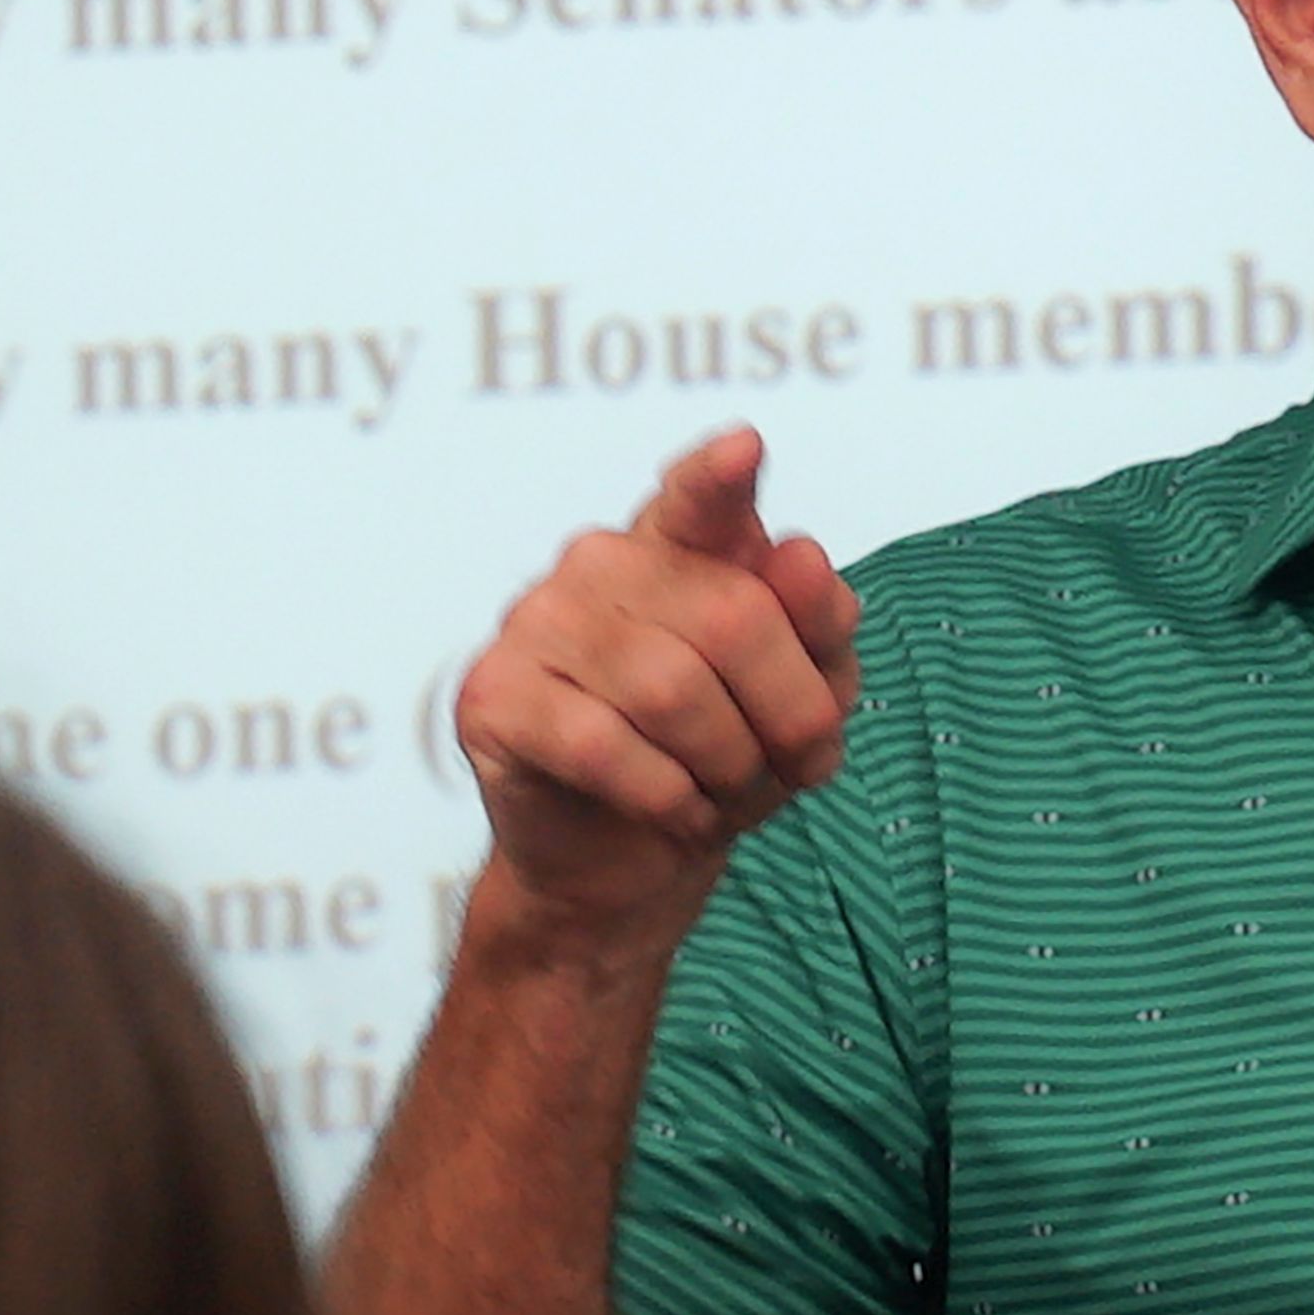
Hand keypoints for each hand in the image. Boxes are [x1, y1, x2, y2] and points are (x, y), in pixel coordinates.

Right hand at [452, 425, 860, 940]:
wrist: (632, 862)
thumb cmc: (721, 759)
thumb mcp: (805, 699)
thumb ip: (820, 627)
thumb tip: (800, 556)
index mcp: (679, 547)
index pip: (701, 500)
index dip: (718, 480)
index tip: (744, 452)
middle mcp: (602, 564)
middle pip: (735, 620)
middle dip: (787, 715)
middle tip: (782, 766)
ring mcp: (536, 622)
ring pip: (671, 689)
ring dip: (726, 765)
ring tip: (722, 791)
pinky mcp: (493, 697)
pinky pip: (603, 745)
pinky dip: (664, 796)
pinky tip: (673, 808)